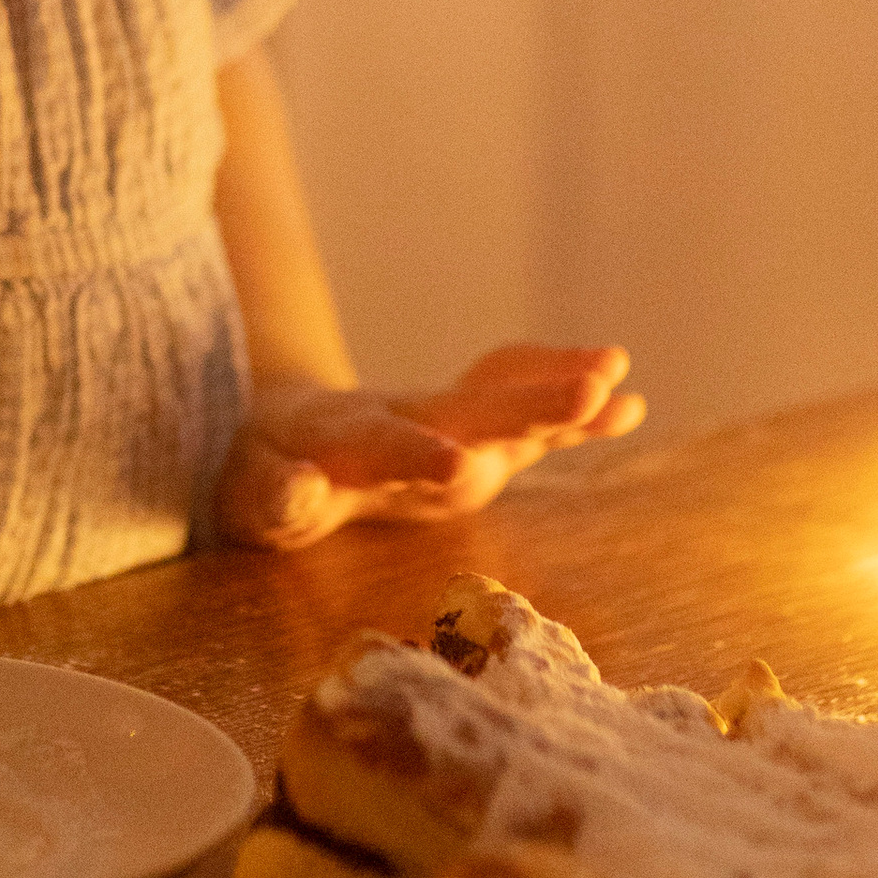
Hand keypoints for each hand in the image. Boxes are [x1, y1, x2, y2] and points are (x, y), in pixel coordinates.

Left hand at [216, 343, 642, 549]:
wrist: (283, 428)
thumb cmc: (259, 469)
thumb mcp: (250, 493)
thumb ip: (276, 495)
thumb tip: (299, 491)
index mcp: (348, 437)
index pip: (386, 445)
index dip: (418, 456)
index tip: (455, 465)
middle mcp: (410, 417)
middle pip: (471, 409)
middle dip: (527, 404)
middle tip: (588, 391)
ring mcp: (446, 418)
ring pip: (506, 400)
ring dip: (558, 392)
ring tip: (619, 382)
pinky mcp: (472, 429)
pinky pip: (522, 407)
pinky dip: (568, 405)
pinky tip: (627, 403)